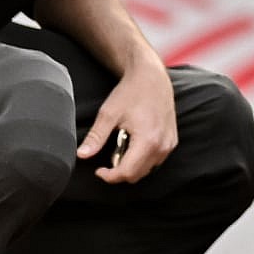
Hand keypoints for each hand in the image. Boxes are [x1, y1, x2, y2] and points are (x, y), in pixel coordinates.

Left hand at [79, 52, 177, 182]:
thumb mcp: (108, 114)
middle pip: (137, 175)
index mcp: (147, 140)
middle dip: (119, 172)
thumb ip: (96, 137)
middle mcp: (162, 145)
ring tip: (121, 148)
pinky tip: (133, 145)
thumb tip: (82, 155)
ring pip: (147, 170)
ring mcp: (169, 144)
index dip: (109, 176)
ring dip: (131, 166)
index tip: (98, 170)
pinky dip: (142, 160)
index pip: (127, 173)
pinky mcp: (172, 140)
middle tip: (106, 159)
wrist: (152, 77)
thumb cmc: (131, 93)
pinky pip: (156, 160)